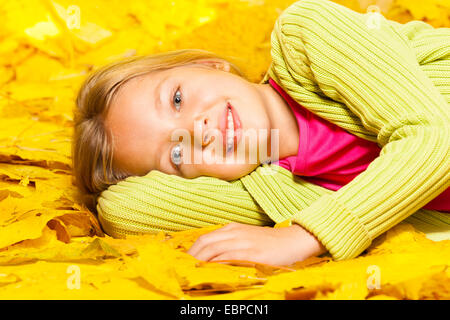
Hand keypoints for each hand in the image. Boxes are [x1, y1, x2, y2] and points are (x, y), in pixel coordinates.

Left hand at [186, 222, 326, 265]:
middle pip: (204, 244)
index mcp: (231, 229)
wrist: (294, 240)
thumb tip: (210, 259)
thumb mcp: (246, 239)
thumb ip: (229, 245)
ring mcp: (243, 242)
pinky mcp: (252, 252)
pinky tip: (211, 274)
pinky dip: (217, 265)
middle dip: (191, 258)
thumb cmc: (269, 243)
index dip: (191, 252)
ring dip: (200, 263)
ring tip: (192, 275)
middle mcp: (234, 232)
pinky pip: (229, 258)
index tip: (184, 264)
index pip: (203, 239)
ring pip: (213, 250)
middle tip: (184, 271)